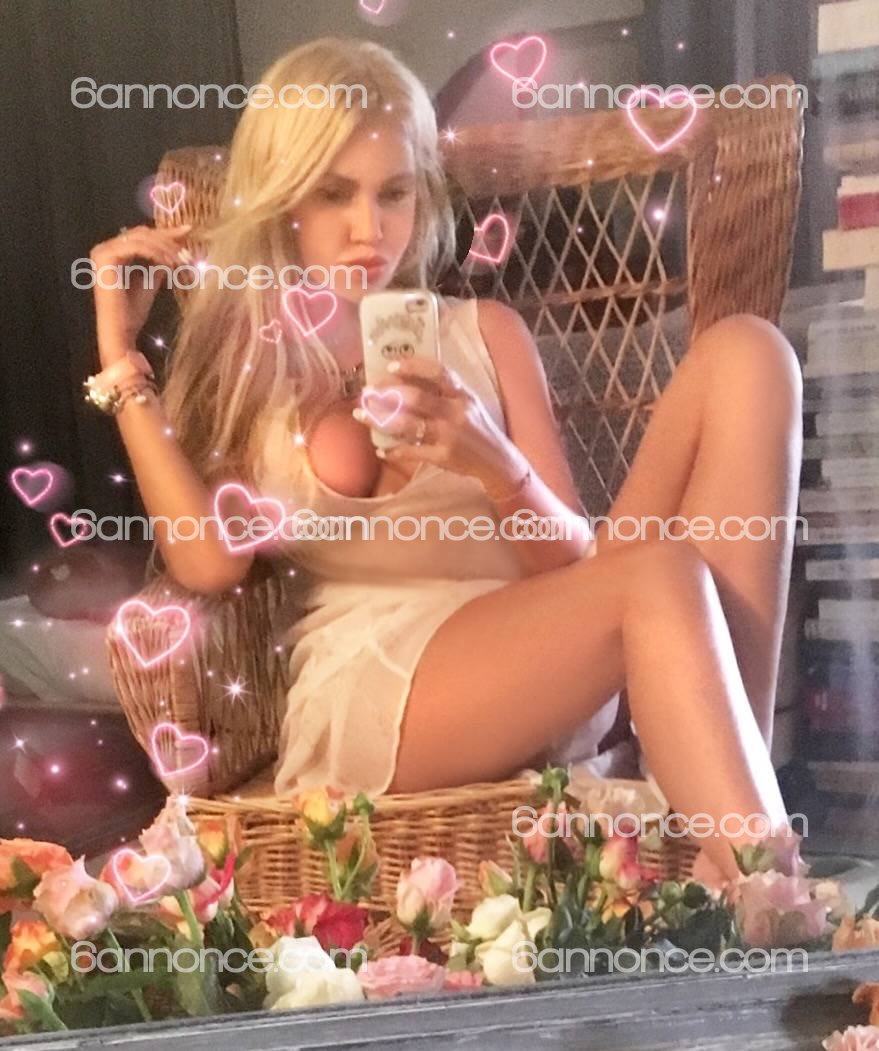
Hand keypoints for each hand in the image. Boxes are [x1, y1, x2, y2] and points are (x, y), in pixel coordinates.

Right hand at [89, 223, 191, 362]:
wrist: (122, 332)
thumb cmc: (134, 312)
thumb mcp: (151, 280)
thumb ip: (160, 262)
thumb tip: (178, 247)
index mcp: (113, 253)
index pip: (142, 236)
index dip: (166, 233)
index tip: (188, 231)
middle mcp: (104, 248)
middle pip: (142, 233)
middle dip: (169, 241)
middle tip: (189, 253)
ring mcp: (102, 251)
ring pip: (141, 237)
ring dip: (166, 248)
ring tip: (183, 261)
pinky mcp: (105, 257)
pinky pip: (137, 246)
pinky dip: (156, 252)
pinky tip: (170, 264)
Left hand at [352, 357, 525, 489]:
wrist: (498, 462)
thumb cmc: (478, 430)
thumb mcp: (468, 404)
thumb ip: (445, 392)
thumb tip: (407, 380)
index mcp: (463, 395)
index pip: (439, 373)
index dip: (413, 367)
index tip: (391, 365)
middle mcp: (456, 413)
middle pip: (416, 398)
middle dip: (387, 394)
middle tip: (368, 392)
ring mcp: (449, 436)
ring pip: (407, 425)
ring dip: (380, 419)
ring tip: (361, 415)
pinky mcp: (443, 457)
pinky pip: (411, 452)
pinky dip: (393, 451)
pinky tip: (380, 449)